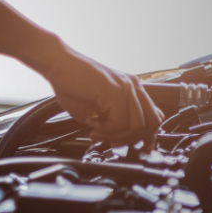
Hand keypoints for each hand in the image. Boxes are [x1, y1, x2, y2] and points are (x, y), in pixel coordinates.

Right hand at [44, 46, 163, 152]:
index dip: (149, 137)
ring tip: (97, 133)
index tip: (137, 148)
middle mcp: (133, 87)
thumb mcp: (96, 110)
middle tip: (110, 142)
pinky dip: (106, 129)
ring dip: (115, 136)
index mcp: (132, 90)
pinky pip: (120, 122)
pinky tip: (91, 122)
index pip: (154, 117)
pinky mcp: (115, 90)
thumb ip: (112, 122)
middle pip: (151, 124)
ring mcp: (126, 87)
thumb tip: (121, 140)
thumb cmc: (71, 85)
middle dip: (131, 140)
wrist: (57, 64)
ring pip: (137, 126)